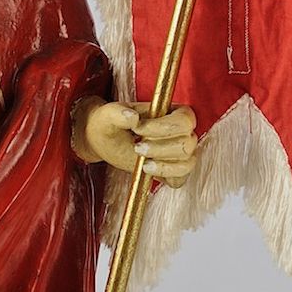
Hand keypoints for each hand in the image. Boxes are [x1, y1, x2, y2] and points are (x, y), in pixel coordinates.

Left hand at [76, 100, 197, 188]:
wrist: (105, 139)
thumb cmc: (110, 122)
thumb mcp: (108, 115)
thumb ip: (118, 113)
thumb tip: (132, 117)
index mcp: (172, 112)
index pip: (184, 120)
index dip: (163, 128)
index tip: (138, 129)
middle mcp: (181, 132)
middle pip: (186, 143)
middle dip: (160, 148)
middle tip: (137, 147)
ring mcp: (178, 152)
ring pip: (186, 162)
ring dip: (163, 165)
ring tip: (142, 163)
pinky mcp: (172, 170)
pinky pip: (180, 179)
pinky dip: (166, 177)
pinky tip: (147, 171)